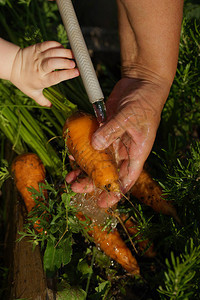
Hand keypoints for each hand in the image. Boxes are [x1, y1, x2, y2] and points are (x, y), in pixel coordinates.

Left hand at [10, 41, 78, 105]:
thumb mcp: (33, 93)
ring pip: (53, 52)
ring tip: (73, 55)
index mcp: (41, 80)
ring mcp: (38, 56)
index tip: (76, 72)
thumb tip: (51, 106)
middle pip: (53, 63)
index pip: (56, 77)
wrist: (12, 66)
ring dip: (64, 52)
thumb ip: (42, 101)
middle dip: (65, 62)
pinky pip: (48, 44)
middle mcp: (40, 68)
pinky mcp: (37, 48)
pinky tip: (63, 48)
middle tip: (74, 64)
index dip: (67, 74)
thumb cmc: (24, 81)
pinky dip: (57, 45)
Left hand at [66, 75, 170, 207]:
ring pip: (98, 160)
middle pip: (108, 172)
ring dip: (84, 169)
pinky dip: (82, 150)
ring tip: (70, 177)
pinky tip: (71, 155)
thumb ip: (113, 131)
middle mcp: (124, 149)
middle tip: (76, 188)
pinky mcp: (104, 129)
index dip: (115, 191)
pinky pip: (92, 143)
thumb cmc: (145, 101)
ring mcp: (113, 139)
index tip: (102, 202)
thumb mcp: (131, 117)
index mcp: (136, 152)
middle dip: (92, 182)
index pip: (126, 178)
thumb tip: (95, 146)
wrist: (141, 82)